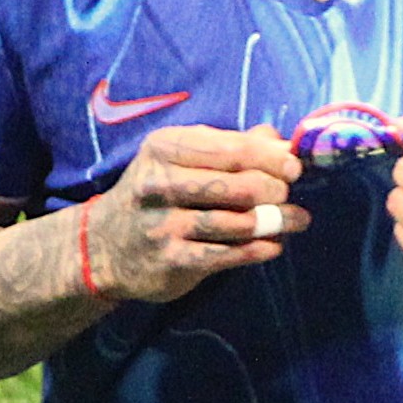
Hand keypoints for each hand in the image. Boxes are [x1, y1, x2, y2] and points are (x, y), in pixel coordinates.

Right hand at [84, 123, 308, 303]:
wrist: (104, 246)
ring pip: (239, 222)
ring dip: (277, 221)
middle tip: (287, 194)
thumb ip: (228, 147)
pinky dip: (259, 249)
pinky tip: (274, 245)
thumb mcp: (178, 158)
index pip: (232, 149)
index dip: (272, 159)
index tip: (294, 167)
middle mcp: (160, 183)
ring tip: (297, 220)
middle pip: (240, 185)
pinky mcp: (172, 261)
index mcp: (164, 148)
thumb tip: (280, 141)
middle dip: (275, 190)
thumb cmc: (155, 194)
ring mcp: (165, 225)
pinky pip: (229, 255)